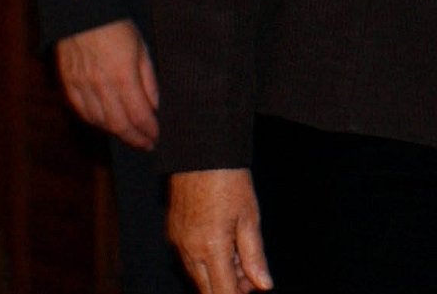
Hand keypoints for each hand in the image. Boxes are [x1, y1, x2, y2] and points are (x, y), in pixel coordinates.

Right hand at [53, 19, 158, 148]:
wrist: (83, 12)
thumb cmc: (118, 27)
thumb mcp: (143, 49)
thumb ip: (149, 80)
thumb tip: (155, 106)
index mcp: (122, 76)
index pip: (137, 116)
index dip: (148, 131)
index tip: (157, 138)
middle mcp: (99, 86)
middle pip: (117, 124)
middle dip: (134, 138)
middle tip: (146, 143)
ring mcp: (81, 86)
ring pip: (98, 121)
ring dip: (116, 132)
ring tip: (131, 134)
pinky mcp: (68, 84)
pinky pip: (82, 111)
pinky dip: (96, 122)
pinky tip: (107, 123)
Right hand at [168, 169, 272, 293]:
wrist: (202, 155)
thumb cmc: (231, 183)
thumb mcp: (250, 219)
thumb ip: (254, 256)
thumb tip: (264, 285)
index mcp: (211, 247)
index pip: (222, 291)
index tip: (251, 291)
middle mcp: (189, 250)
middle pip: (207, 288)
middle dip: (230, 287)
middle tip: (250, 275)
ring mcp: (177, 242)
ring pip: (197, 275)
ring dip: (218, 274)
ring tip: (240, 255)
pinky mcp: (172, 234)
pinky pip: (189, 259)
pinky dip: (206, 260)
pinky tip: (224, 246)